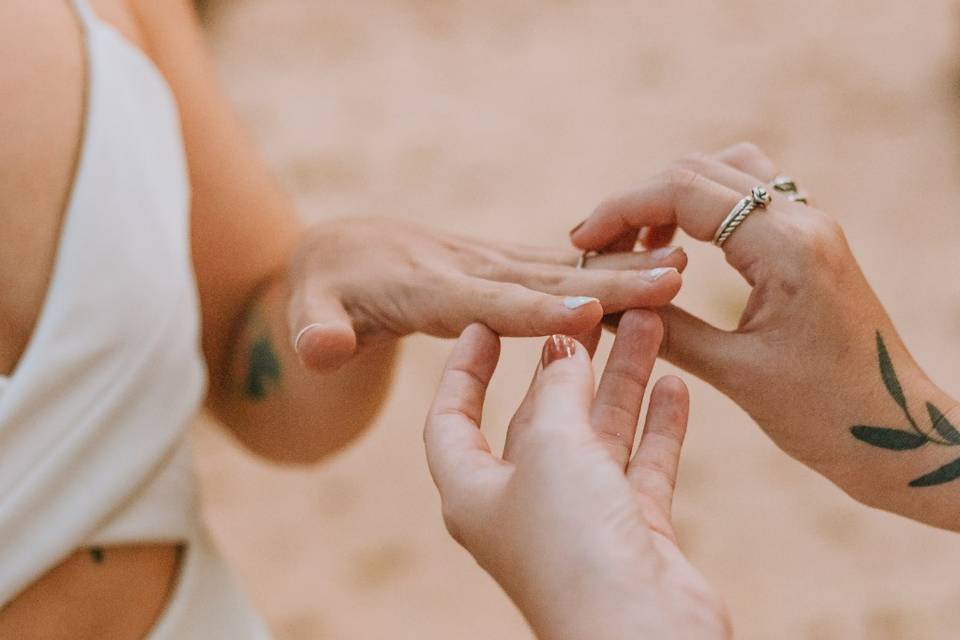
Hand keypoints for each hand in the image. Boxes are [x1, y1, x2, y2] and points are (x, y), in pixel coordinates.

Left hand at [288, 217, 683, 368]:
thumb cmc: (328, 287)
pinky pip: (564, 264)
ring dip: (623, 269)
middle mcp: (473, 270)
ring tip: (684, 268)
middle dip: (610, 282)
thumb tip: (320, 353)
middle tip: (674, 280)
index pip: (491, 305)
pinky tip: (656, 259)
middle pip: (547, 281)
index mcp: (431, 291)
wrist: (347, 245)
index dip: (538, 311)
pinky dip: (609, 261)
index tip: (590, 312)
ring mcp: (494, 263)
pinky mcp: (508, 264)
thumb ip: (317, 331)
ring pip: (567, 268)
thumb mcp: (311, 308)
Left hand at [424, 311, 729, 639]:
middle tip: (593, 308)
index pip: (452, 418)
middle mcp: (523, 504)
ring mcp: (580, 519)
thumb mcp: (550, 446)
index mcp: (474, 490)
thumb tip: (560, 348)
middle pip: (539, 416)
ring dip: (622, 380)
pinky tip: (675, 383)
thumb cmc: (571, 541)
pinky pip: (642, 465)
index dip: (463, 369)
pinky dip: (656, 426)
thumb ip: (555, 390)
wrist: (640, 633)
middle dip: (567, 360)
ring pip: (599, 433)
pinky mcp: (632, 532)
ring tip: (649, 323)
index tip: (485, 322)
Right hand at [571, 143, 959, 529]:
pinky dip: (704, 206)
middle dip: (638, 200)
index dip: (621, 208)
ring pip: (727, 171)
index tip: (581, 241)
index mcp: (785, 246)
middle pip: (700, 169)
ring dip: (673, 195)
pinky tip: (680, 247)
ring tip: (638, 242)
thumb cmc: (826, 415)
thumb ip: (666, 328)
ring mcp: (812, 225)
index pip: (684, 190)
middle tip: (597, 245)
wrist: (899, 435)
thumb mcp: (735, 374)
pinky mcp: (812, 242)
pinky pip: (749, 196)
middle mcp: (803, 220)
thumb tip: (603, 303)